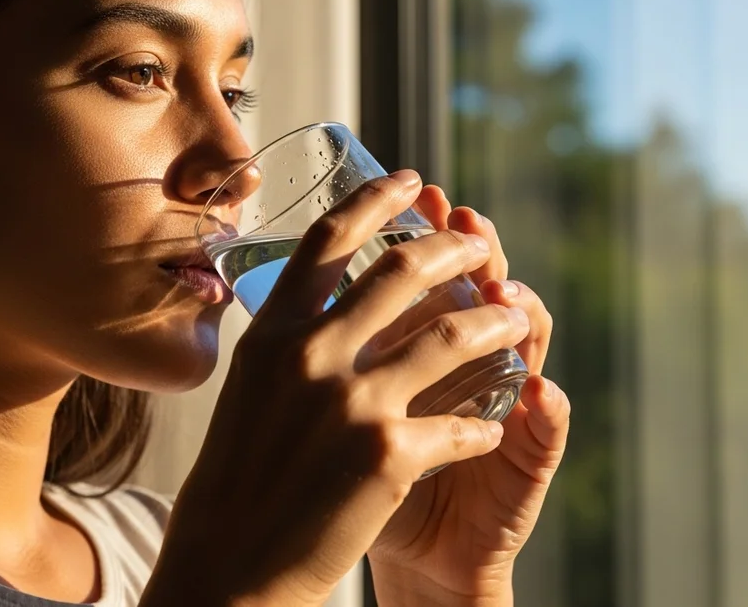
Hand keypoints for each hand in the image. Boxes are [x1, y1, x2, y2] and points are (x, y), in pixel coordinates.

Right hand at [143, 172, 530, 606]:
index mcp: (273, 335)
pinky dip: (483, 426)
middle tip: (479, 240)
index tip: (413, 180)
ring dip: (497, 319)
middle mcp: (310, 356)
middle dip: (454, 248)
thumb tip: (318, 303)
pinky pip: (462, 425)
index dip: (377, 200)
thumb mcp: (248, 393)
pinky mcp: (387, 454)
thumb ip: (287, 343)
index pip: (328, 241)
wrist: (230, 569)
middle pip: (402, 272)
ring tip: (517, 314)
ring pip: (453, 335)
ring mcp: (351, 402)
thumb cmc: (237, 485)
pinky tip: (491, 429)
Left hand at [367, 185, 570, 605]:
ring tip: (504, 291)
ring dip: (522, 312)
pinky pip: (547, 428)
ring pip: (530, 341)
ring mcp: (511, 403)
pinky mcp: (529, 458)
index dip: (428, 228)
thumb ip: (343, 344)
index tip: (414, 189)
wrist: (410, 555)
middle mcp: (476, 361)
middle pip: (486, 287)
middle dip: (476, 250)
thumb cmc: (363, 476)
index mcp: (428, 340)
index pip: (438, 270)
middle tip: (463, 220)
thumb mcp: (345, 404)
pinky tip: (539, 390)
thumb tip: (298, 273)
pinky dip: (547, 408)